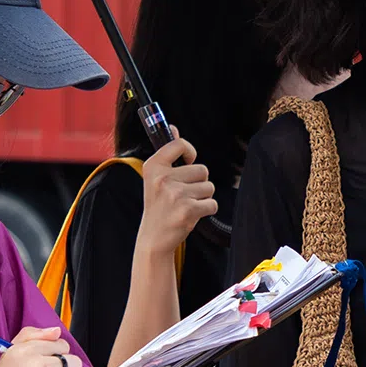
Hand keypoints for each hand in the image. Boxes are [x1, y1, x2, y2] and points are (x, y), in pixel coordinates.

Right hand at [139, 137, 217, 256]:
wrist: (153, 238)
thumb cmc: (158, 205)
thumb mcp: (155, 177)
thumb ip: (167, 153)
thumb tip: (173, 128)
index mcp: (153, 167)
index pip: (179, 144)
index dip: (190, 151)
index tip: (188, 161)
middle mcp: (162, 179)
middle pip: (202, 169)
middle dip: (199, 182)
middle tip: (183, 194)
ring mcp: (175, 194)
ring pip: (209, 187)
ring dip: (203, 197)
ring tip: (186, 205)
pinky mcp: (188, 210)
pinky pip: (212, 203)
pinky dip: (207, 210)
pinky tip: (192, 214)